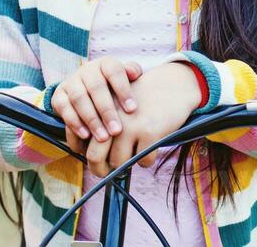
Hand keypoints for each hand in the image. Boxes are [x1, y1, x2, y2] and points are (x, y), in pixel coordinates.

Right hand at [51, 57, 142, 145]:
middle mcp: (87, 70)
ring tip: (103, 137)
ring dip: (91, 119)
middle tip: (117, 130)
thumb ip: (132, 73)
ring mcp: (71, 81)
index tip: (132, 109)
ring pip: (79, 98)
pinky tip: (86, 135)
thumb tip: (135, 74)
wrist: (87, 92)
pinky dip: (75, 123)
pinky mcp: (58, 95)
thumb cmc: (113, 88)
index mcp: (105, 63)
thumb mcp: (125, 79)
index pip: (114, 71)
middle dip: (107, 110)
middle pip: (96, 87)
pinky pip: (64, 108)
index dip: (123, 89)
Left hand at [84, 63, 202, 177]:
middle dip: (99, 170)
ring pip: (119, 163)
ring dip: (127, 163)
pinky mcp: (149, 132)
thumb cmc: (143, 99)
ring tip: (134, 152)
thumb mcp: (117, 105)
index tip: (97, 162)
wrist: (173, 84)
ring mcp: (130, 125)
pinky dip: (147, 160)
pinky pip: (142, 161)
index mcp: (100, 109)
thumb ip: (102, 125)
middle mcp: (111, 117)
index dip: (88, 157)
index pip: (82, 143)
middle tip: (106, 173)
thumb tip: (92, 159)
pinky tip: (150, 147)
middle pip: (95, 157)